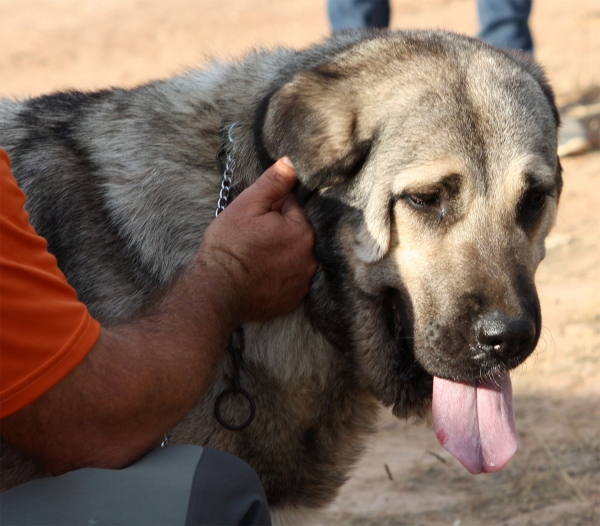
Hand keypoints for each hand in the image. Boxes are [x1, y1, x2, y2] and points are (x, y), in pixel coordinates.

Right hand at [199, 157, 316, 322]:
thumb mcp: (246, 206)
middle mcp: (310, 258)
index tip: (254, 219)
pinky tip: (260, 275)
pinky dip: (279, 275)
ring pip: (294, 256)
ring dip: (280, 253)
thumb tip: (291, 163)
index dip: (271, 208)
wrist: (216, 291)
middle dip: (278, 230)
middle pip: (296, 232)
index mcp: (302, 232)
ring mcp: (303, 282)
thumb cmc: (228, 247)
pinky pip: (290, 279)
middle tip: (252, 238)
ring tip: (255, 258)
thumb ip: (273, 183)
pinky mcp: (294, 300)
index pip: (292, 207)